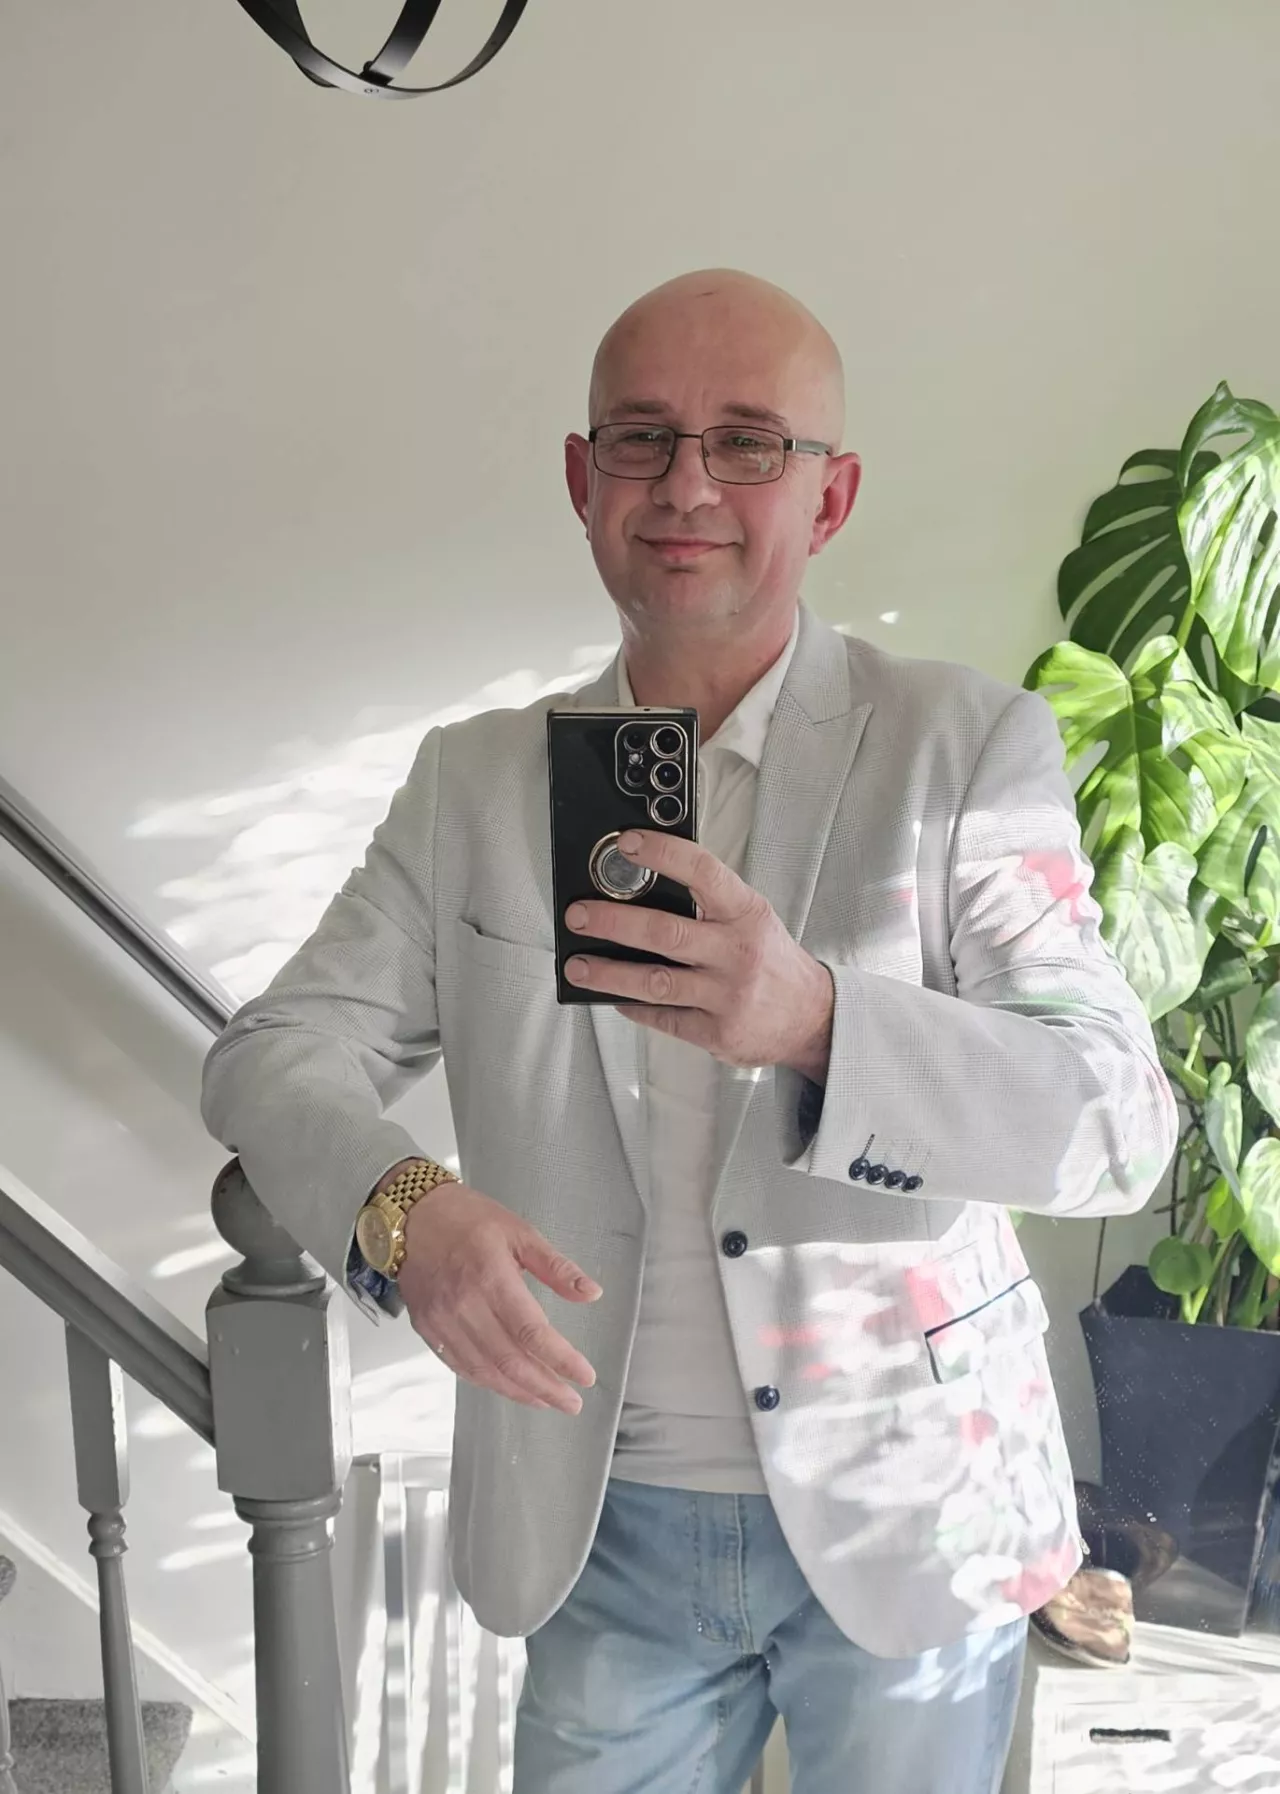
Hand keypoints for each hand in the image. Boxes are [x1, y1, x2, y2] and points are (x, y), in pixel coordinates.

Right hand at [397, 1183, 600, 1414]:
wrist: (411, 1217)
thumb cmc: (466, 1218)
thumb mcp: (520, 1232)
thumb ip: (557, 1267)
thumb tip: (591, 1293)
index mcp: (492, 1278)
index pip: (532, 1333)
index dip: (561, 1360)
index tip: (585, 1376)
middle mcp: (465, 1306)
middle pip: (510, 1362)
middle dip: (545, 1388)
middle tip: (572, 1403)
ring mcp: (443, 1322)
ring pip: (485, 1371)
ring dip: (519, 1392)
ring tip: (546, 1399)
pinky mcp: (428, 1330)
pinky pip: (460, 1367)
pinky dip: (488, 1382)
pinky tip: (509, 1386)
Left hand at [563, 830, 834, 1080]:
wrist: (812, 1018)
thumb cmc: (770, 960)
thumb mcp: (751, 919)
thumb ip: (708, 904)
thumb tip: (641, 886)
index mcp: (746, 913)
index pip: (703, 872)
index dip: (663, 853)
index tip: (627, 843)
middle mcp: (737, 952)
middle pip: (665, 932)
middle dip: (612, 921)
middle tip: (578, 915)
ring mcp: (727, 995)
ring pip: (655, 982)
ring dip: (609, 973)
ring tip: (578, 965)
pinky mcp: (718, 1032)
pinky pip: (664, 1018)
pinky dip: (634, 1006)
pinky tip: (614, 996)